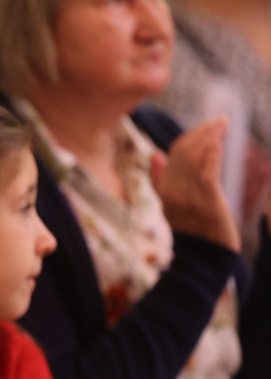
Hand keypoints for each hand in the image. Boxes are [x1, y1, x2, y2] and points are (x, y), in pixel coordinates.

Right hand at [152, 117, 240, 251]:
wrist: (204, 258)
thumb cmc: (193, 231)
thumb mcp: (172, 206)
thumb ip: (160, 180)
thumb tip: (156, 154)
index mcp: (164, 191)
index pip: (172, 154)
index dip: (190, 136)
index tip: (208, 125)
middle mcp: (172, 192)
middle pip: (183, 152)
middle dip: (202, 132)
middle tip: (220, 120)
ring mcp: (188, 198)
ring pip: (194, 159)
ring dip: (209, 137)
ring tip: (222, 125)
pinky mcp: (207, 203)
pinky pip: (206, 174)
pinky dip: (211, 156)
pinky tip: (218, 143)